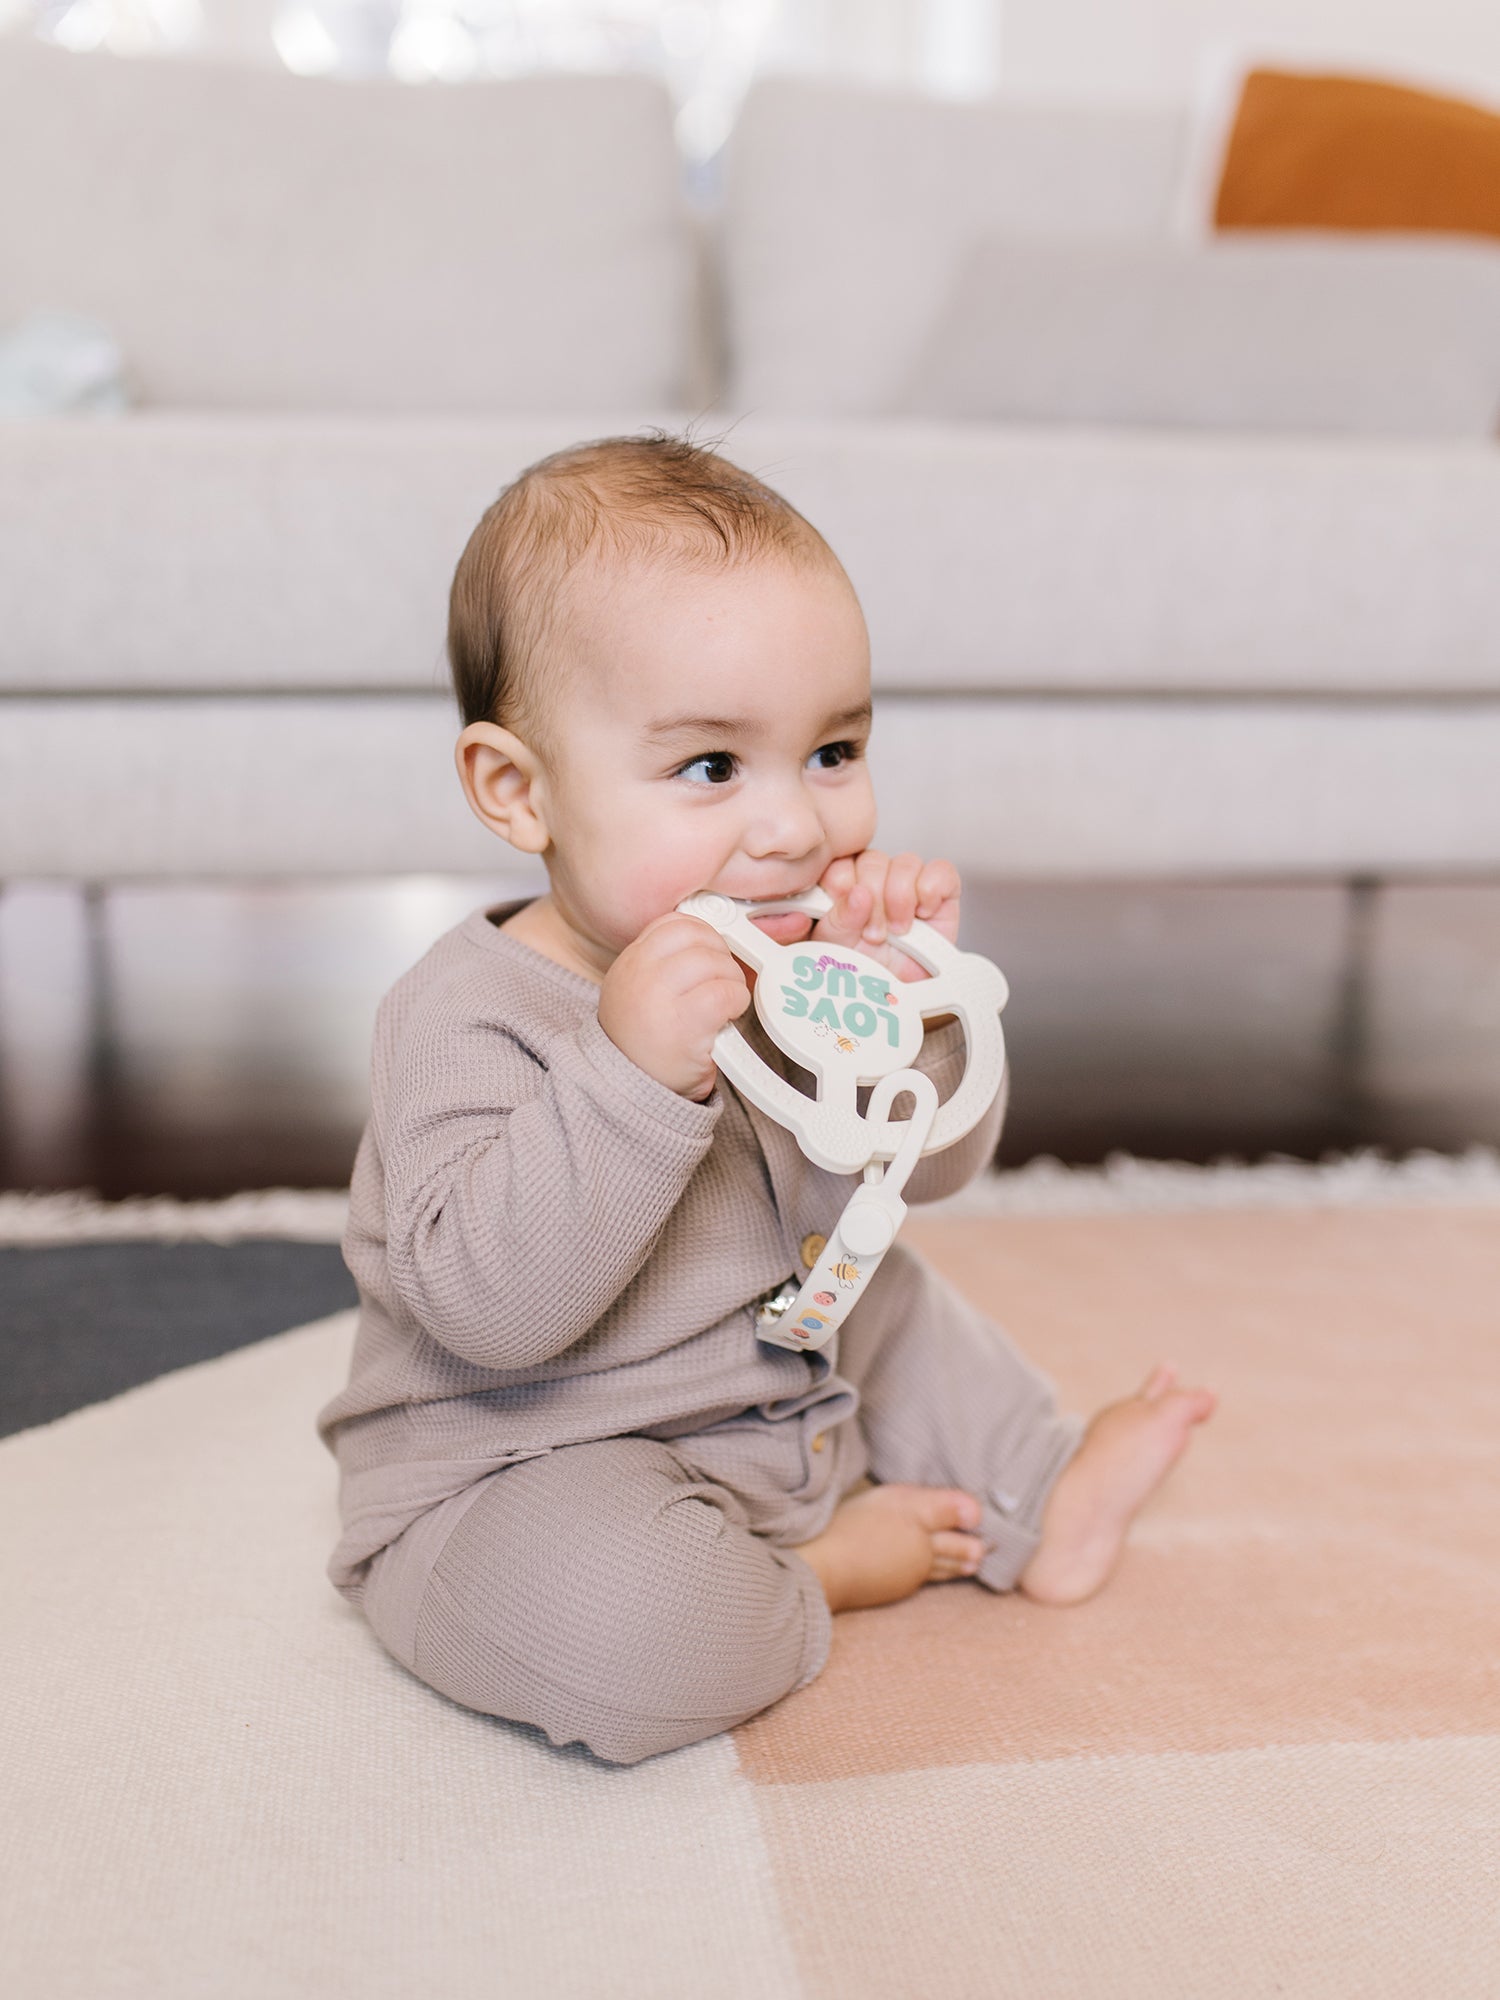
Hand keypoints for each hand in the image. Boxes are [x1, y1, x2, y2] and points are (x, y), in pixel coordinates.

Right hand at [598, 911, 750, 1101]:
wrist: (627, 1095)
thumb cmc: (644, 1048)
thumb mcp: (639, 995)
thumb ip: (665, 967)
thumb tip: (715, 943)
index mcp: (630, 964)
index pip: (672, 923)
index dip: (702, 934)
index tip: (711, 953)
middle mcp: (639, 975)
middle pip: (698, 936)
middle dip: (721, 956)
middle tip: (723, 981)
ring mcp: (659, 997)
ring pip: (716, 962)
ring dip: (732, 982)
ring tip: (724, 1004)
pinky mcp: (685, 1023)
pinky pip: (726, 993)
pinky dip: (737, 1002)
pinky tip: (727, 1018)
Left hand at [811, 849, 960, 985]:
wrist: (897, 995)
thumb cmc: (863, 969)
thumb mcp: (837, 946)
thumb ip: (839, 919)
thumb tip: (857, 893)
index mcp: (845, 883)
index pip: (841, 861)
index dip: (842, 883)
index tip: (846, 914)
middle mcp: (877, 877)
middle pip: (874, 860)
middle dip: (873, 899)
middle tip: (873, 935)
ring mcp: (910, 881)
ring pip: (906, 863)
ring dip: (900, 898)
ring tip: (898, 930)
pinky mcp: (942, 890)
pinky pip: (941, 871)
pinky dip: (931, 891)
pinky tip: (923, 914)